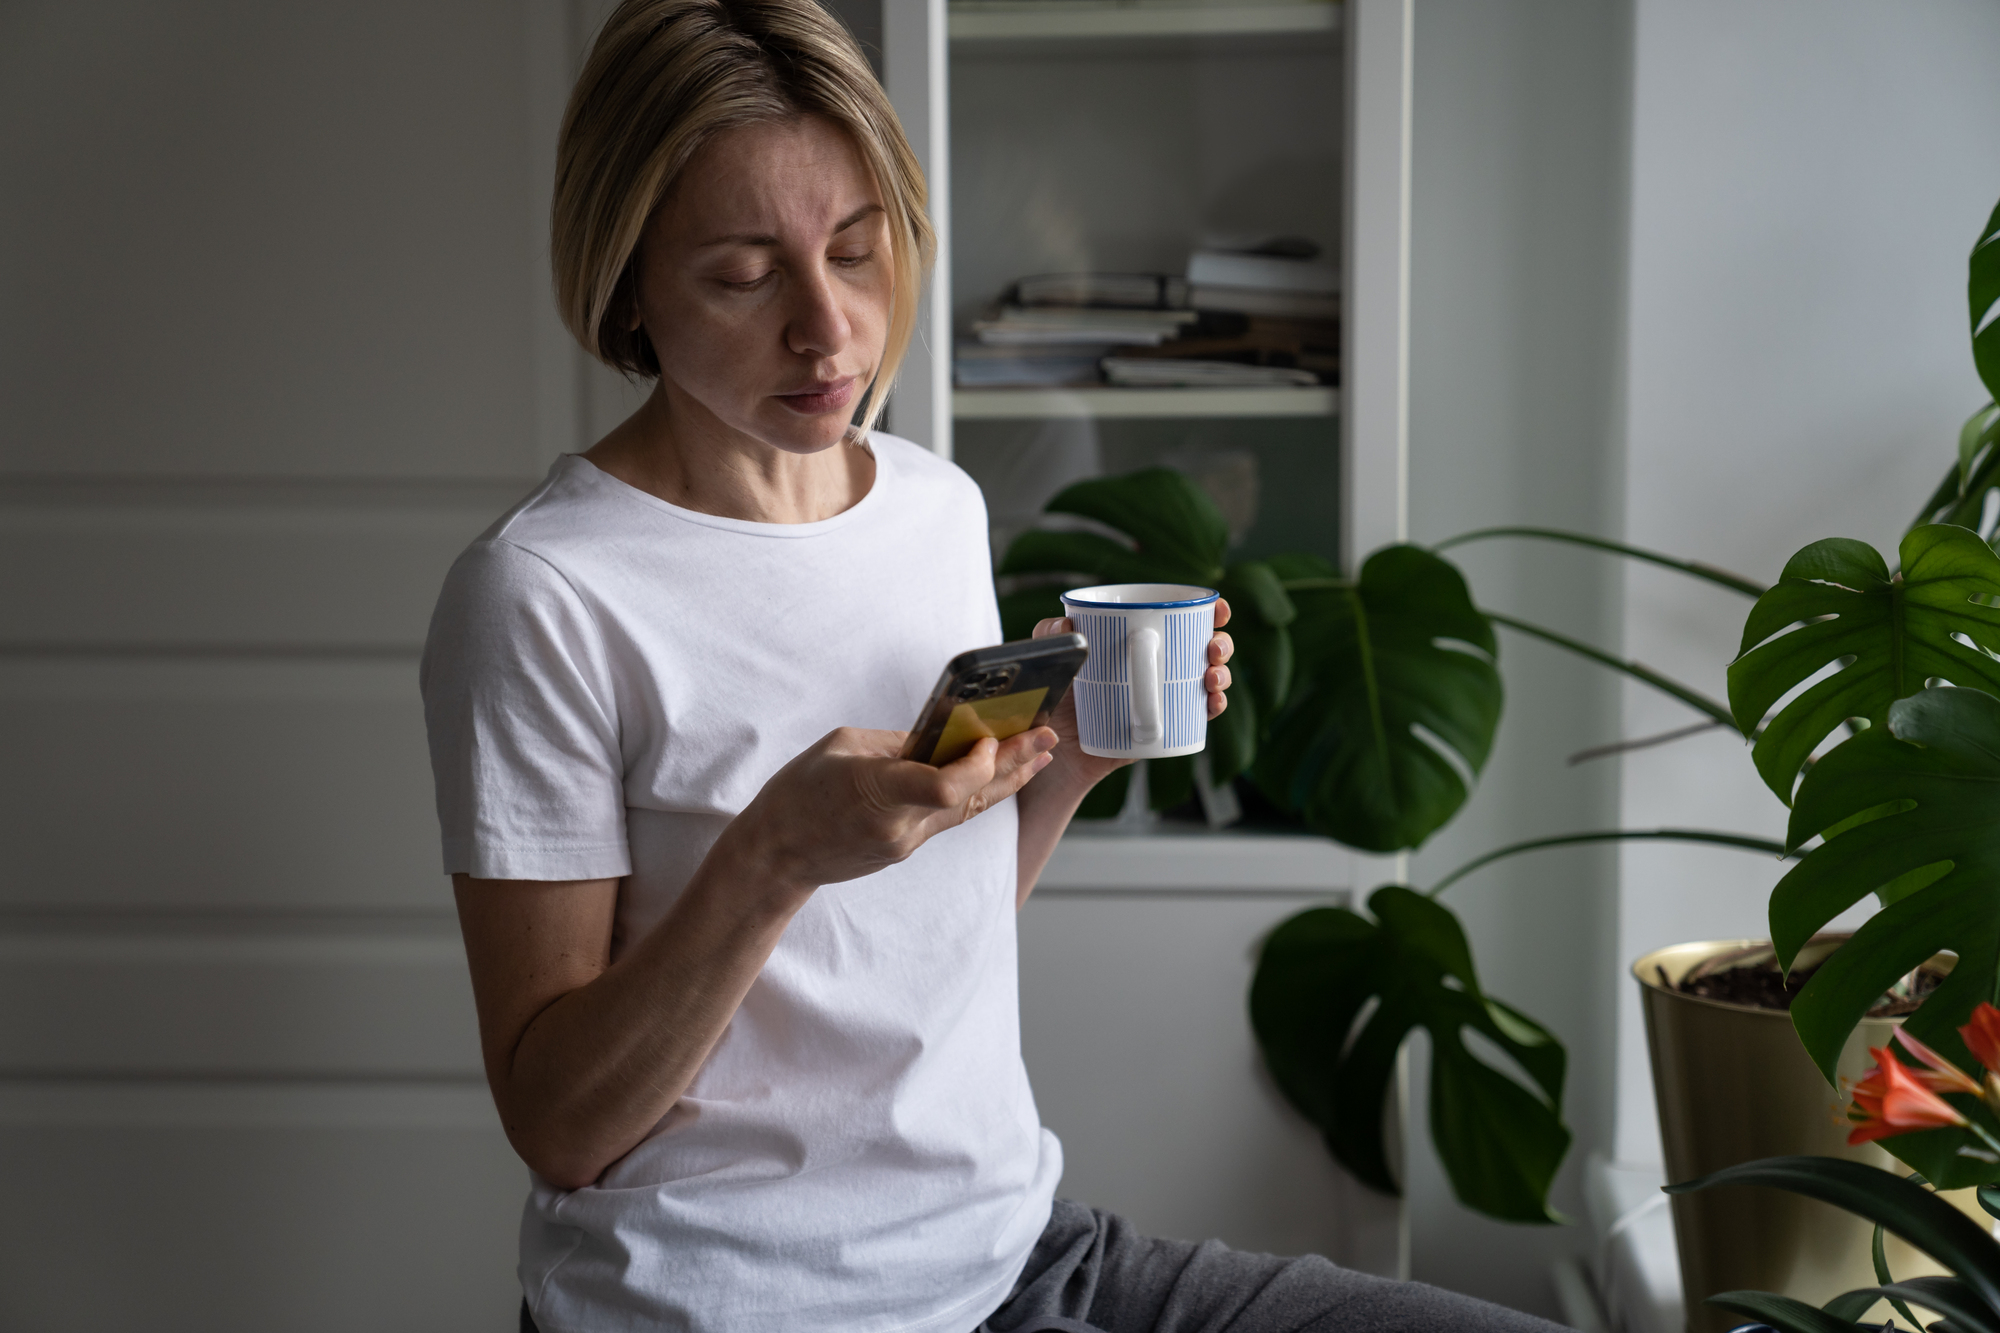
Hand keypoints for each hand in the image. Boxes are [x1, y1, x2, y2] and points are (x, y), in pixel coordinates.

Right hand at [726, 725, 1057, 896]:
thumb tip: (940, 735)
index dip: (977, 763)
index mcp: (877, 792)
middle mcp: (900, 825)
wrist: (775, 857)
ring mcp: (906, 842)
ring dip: (1006, 780)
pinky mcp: (906, 848)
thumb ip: (895, 742)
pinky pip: (951, 817)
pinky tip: (1001, 776)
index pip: (946, 787)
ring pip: (968, 809)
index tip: (989, 737)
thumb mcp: (840, 747)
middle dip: (1013, 764)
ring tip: (1040, 755)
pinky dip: (978, 793)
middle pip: (971, 797)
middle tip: (1046, 736)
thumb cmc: (797, 794)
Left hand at [1030, 598, 1233, 792]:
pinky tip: (1212, 703)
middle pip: (1207, 646)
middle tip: (1211, 650)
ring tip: (1210, 678)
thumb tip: (1066, 623)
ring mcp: (1169, 694)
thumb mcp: (1052, 661)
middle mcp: (1162, 663)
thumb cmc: (1057, 698)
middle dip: (1221, 643)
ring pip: (1211, 678)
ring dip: (1222, 675)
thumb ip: (1048, 634)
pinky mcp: (1169, 724)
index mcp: (1142, 638)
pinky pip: (1201, 714)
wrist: (1058, 750)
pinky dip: (1214, 706)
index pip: (1183, 618)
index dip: (1210, 611)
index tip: (1219, 609)